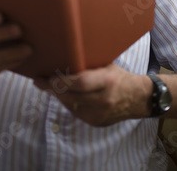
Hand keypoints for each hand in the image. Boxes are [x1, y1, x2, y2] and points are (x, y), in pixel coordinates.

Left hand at [34, 63, 151, 125]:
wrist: (138, 99)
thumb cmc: (118, 76)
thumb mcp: (107, 65)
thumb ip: (89, 64)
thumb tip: (65, 55)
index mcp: (107, 81)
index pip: (81, 83)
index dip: (63, 81)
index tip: (49, 76)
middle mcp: (103, 100)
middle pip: (71, 96)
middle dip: (52, 88)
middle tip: (39, 80)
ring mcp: (99, 114)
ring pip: (70, 105)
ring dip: (57, 95)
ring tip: (45, 84)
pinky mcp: (95, 122)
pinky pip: (75, 111)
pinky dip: (67, 102)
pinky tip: (62, 93)